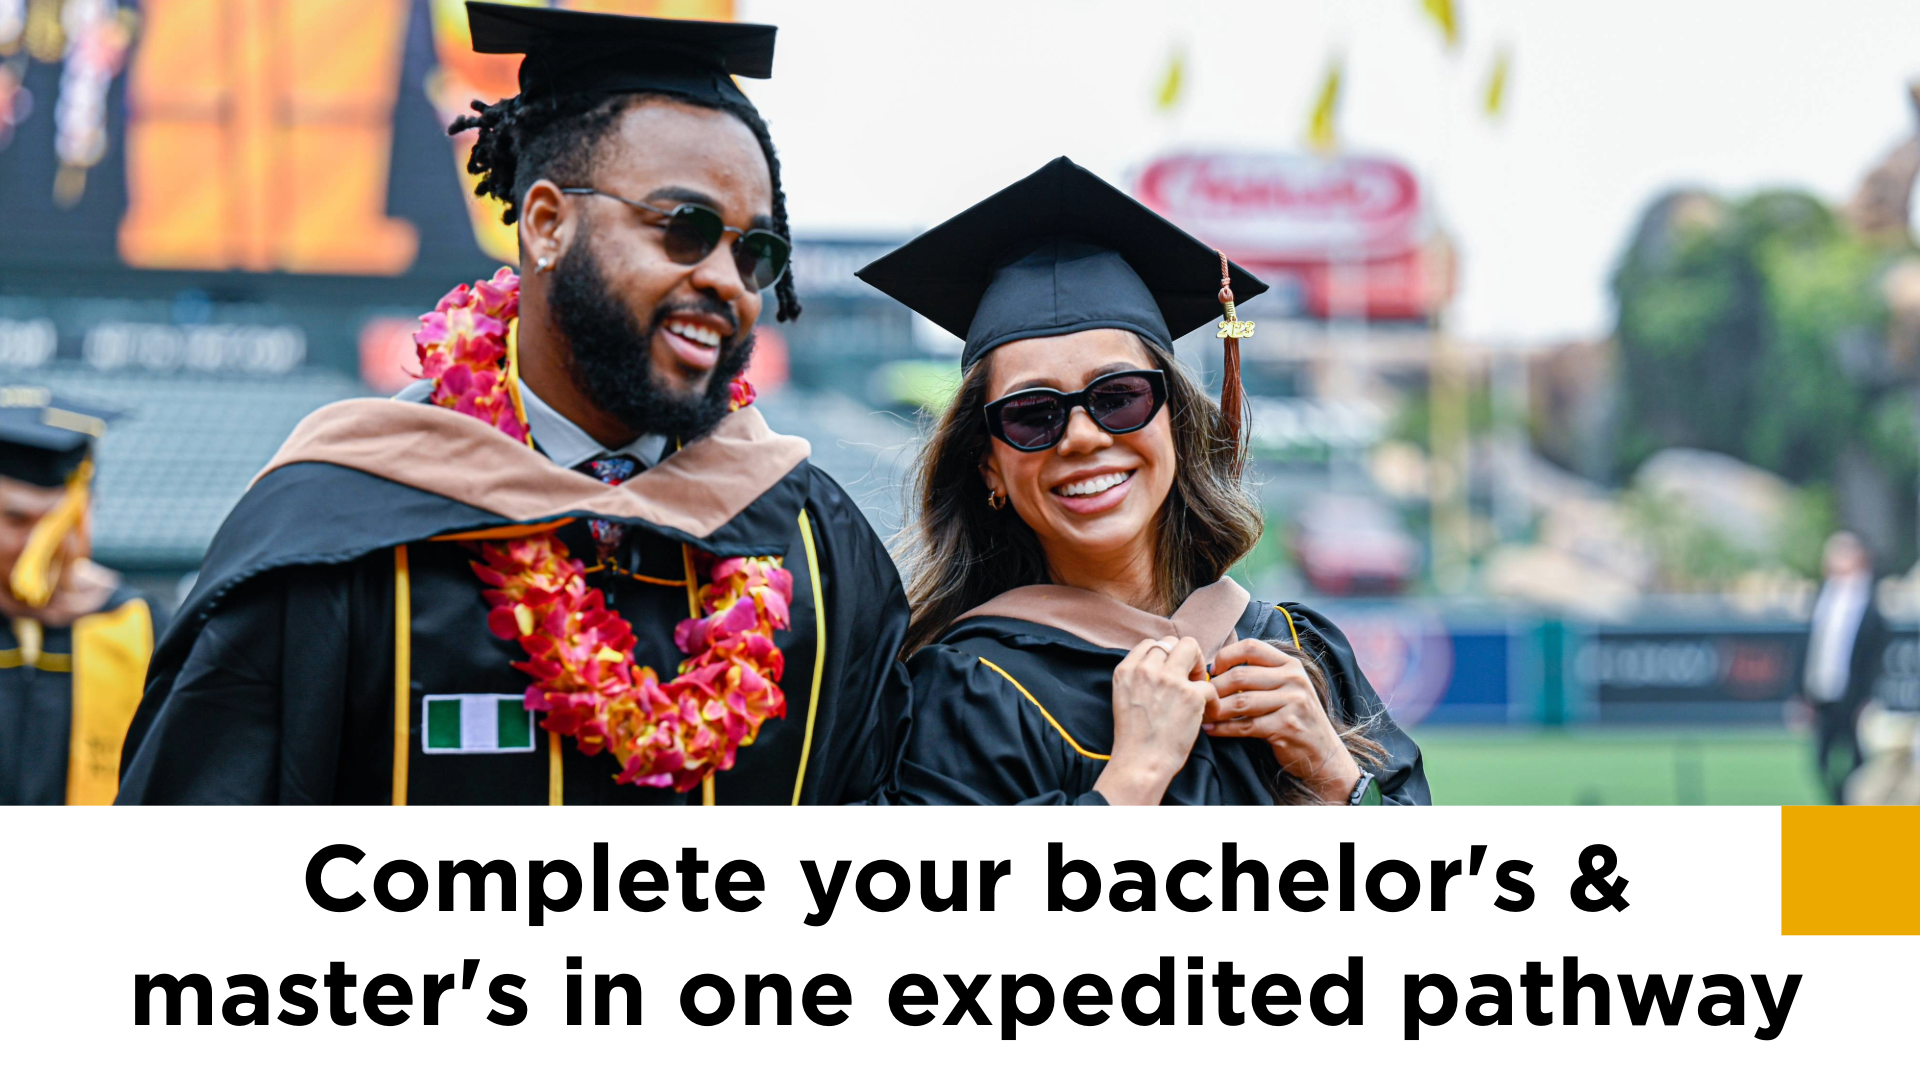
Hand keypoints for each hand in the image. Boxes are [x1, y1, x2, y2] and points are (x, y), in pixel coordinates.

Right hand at [1096, 636, 1212, 805]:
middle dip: (1184, 656)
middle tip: (1188, 679)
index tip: (1170, 673)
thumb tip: (1164, 667)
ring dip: (1198, 667)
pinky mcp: (1190, 695)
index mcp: (1126, 671)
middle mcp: (1146, 670)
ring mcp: (1168, 680)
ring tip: (1198, 690)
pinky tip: (1207, 713)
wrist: (1141, 762)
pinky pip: (1209, 684)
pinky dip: (1212, 700)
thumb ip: (1139, 678)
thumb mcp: (1124, 698)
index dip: (1165, 656)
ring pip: (1191, 648)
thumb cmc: (1134, 737)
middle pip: (1172, 641)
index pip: (1150, 644)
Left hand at [1203, 639, 1361, 803]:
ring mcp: (1293, 702)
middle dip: (1215, 688)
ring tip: (1202, 714)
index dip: (1226, 656)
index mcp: (1290, 664)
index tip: (1213, 671)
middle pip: (1240, 675)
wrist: (1323, 752)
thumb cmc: (1295, 717)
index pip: (1251, 647)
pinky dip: (1223, 728)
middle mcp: (1294, 679)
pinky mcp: (1286, 726)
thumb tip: (1216, 667)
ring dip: (1216, 709)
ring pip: (1240, 702)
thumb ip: (1261, 673)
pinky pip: (1245, 725)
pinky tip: (1211, 730)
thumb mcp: (1287, 686)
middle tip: (1202, 697)